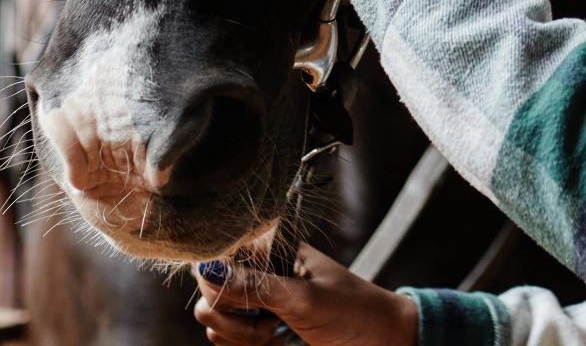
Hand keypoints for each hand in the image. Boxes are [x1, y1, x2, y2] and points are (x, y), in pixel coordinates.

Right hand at [192, 247, 418, 345]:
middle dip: (232, 317)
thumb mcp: (304, 299)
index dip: (215, 281)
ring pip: (213, 320)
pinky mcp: (255, 325)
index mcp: (270, 248)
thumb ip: (256, 286)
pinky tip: (274, 341)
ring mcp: (255, 299)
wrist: (378, 340)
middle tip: (270, 323)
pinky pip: (226, 338)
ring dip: (240, 336)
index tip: (243, 301)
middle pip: (207, 292)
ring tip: (277, 332)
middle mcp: (257, 269)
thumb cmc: (351, 311)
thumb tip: (207, 270)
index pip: (213, 254)